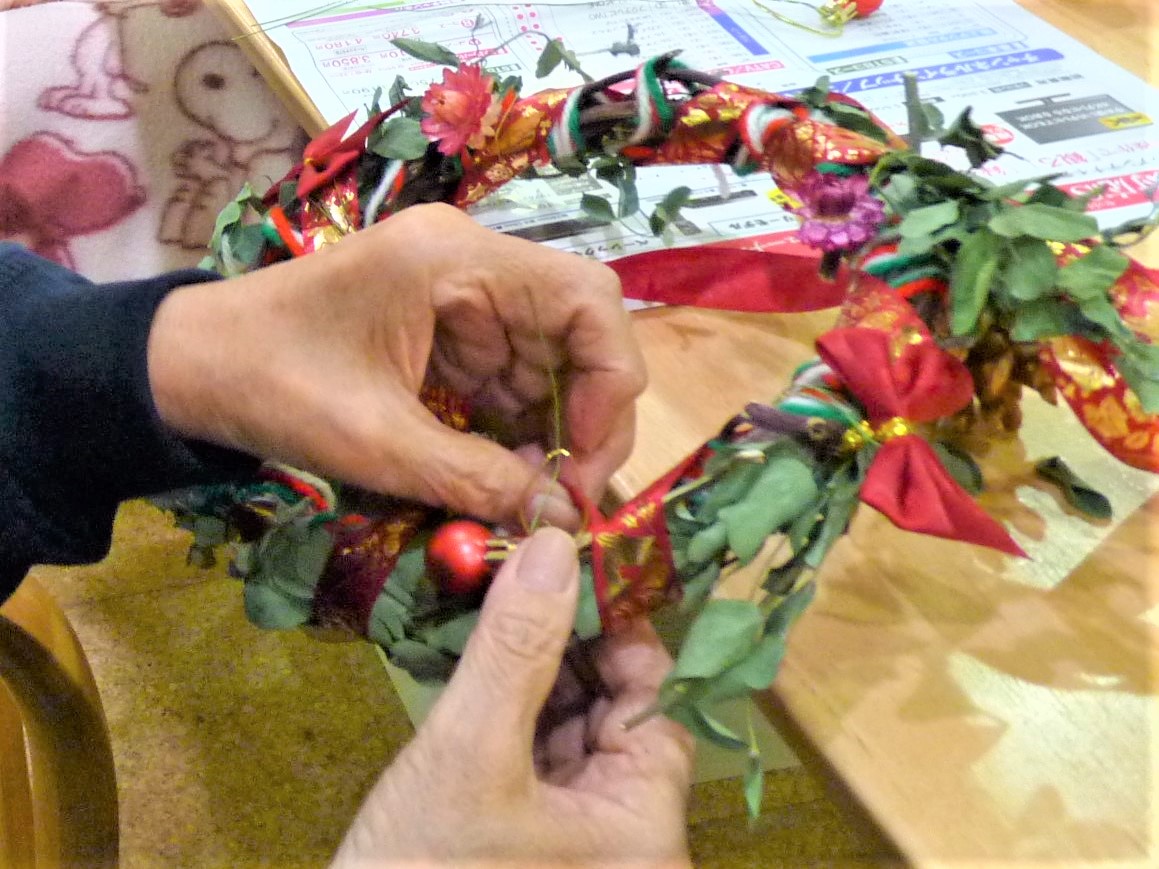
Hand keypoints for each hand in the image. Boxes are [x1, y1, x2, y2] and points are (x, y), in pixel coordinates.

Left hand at [147, 204, 645, 525]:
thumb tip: (563, 522)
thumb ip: (475, 478)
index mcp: (456, 260)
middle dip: (588, 416)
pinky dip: (521, 430)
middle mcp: (474, 266)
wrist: (186, 367)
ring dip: (556, 431)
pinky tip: (509, 476)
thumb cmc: (269, 386)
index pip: (588, 298)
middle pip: (581, 331)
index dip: (610, 381)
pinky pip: (513, 379)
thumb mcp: (374, 441)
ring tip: (537, 496)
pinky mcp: (450, 332)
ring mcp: (464, 298)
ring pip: (554, 362)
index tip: (582, 459)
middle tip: (570, 494)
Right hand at [332, 527, 693, 867]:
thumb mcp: (468, 754)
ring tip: (501, 605)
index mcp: (645, 832)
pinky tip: (485, 662)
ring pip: (575, 729)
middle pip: (617, 713)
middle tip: (529, 572)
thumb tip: (554, 546)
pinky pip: (540, 756)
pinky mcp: (533, 842)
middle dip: (573, 642)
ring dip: (540, 669)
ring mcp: (579, 843)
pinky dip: (515, 709)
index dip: (623, 630)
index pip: (658, 704)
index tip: (582, 564)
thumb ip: (516, 650)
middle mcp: (627, 839)